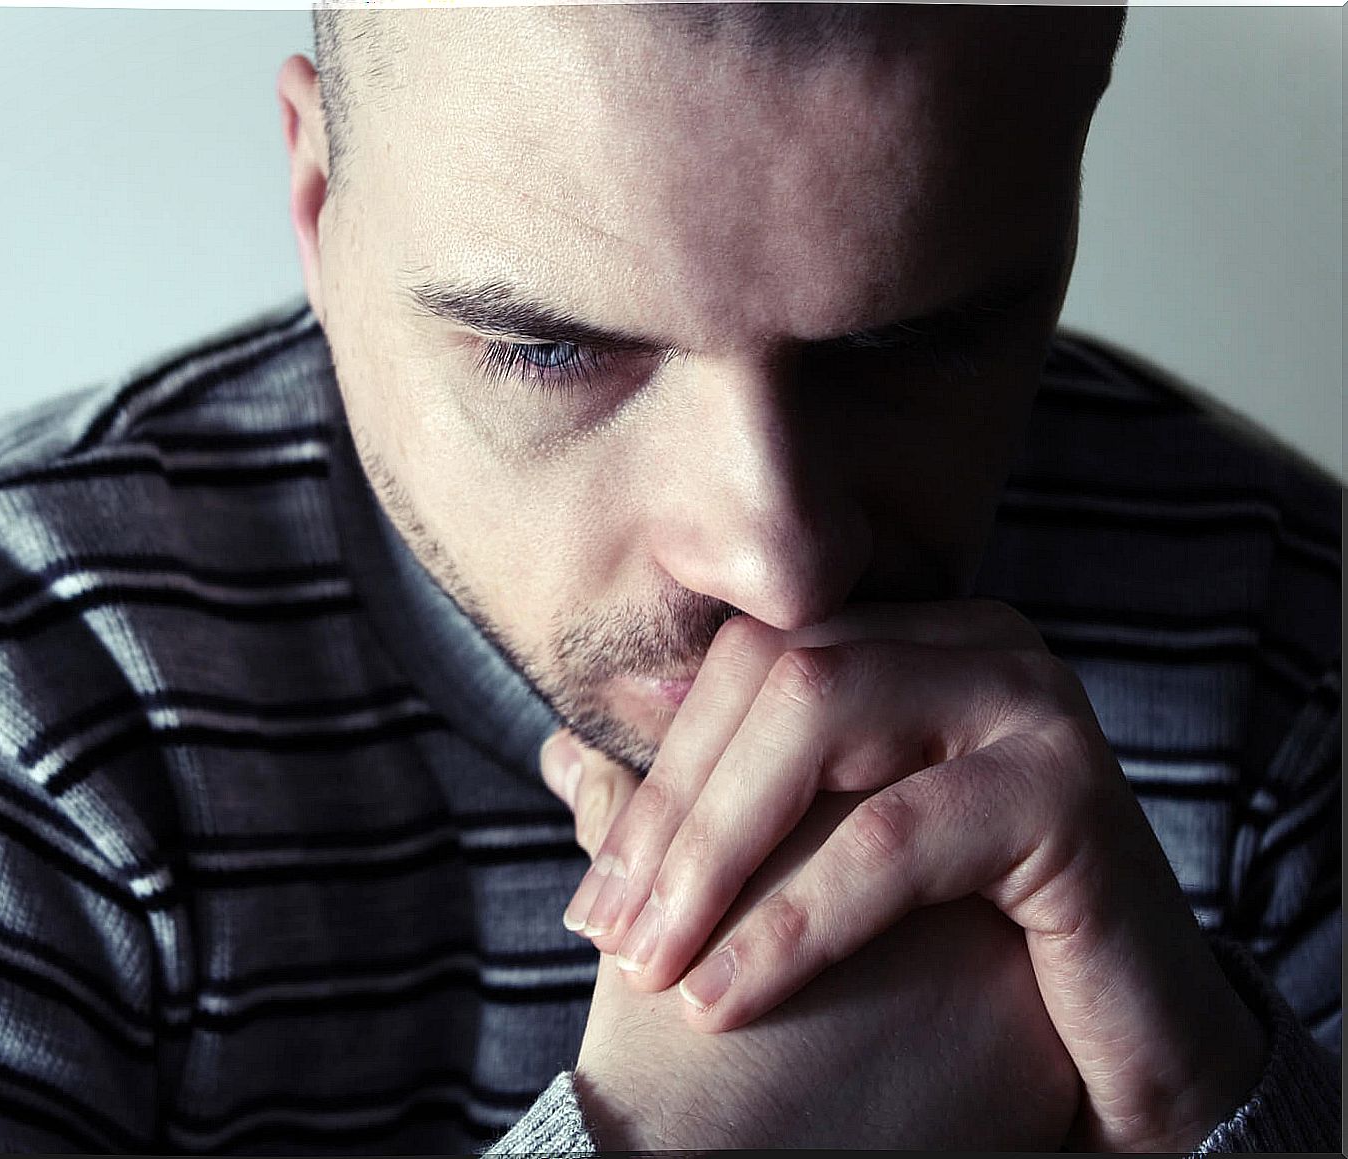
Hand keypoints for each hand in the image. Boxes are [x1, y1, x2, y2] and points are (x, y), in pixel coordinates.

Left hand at [551, 600, 1266, 1150]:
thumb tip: (560, 757)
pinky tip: (726, 997)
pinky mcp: (1071, 791)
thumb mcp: (815, 861)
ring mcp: (1029, 702)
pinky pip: (895, 839)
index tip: (592, 891)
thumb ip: (702, 806)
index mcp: (910, 641)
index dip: (654, 771)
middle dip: (672, 813)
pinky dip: (794, 921)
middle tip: (606, 932)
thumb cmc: (958, 947)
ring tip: (653, 966)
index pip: (745, 662)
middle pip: (772, 676)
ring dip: (712, 856)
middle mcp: (974, 643)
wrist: (1124, 1039)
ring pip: (820, 726)